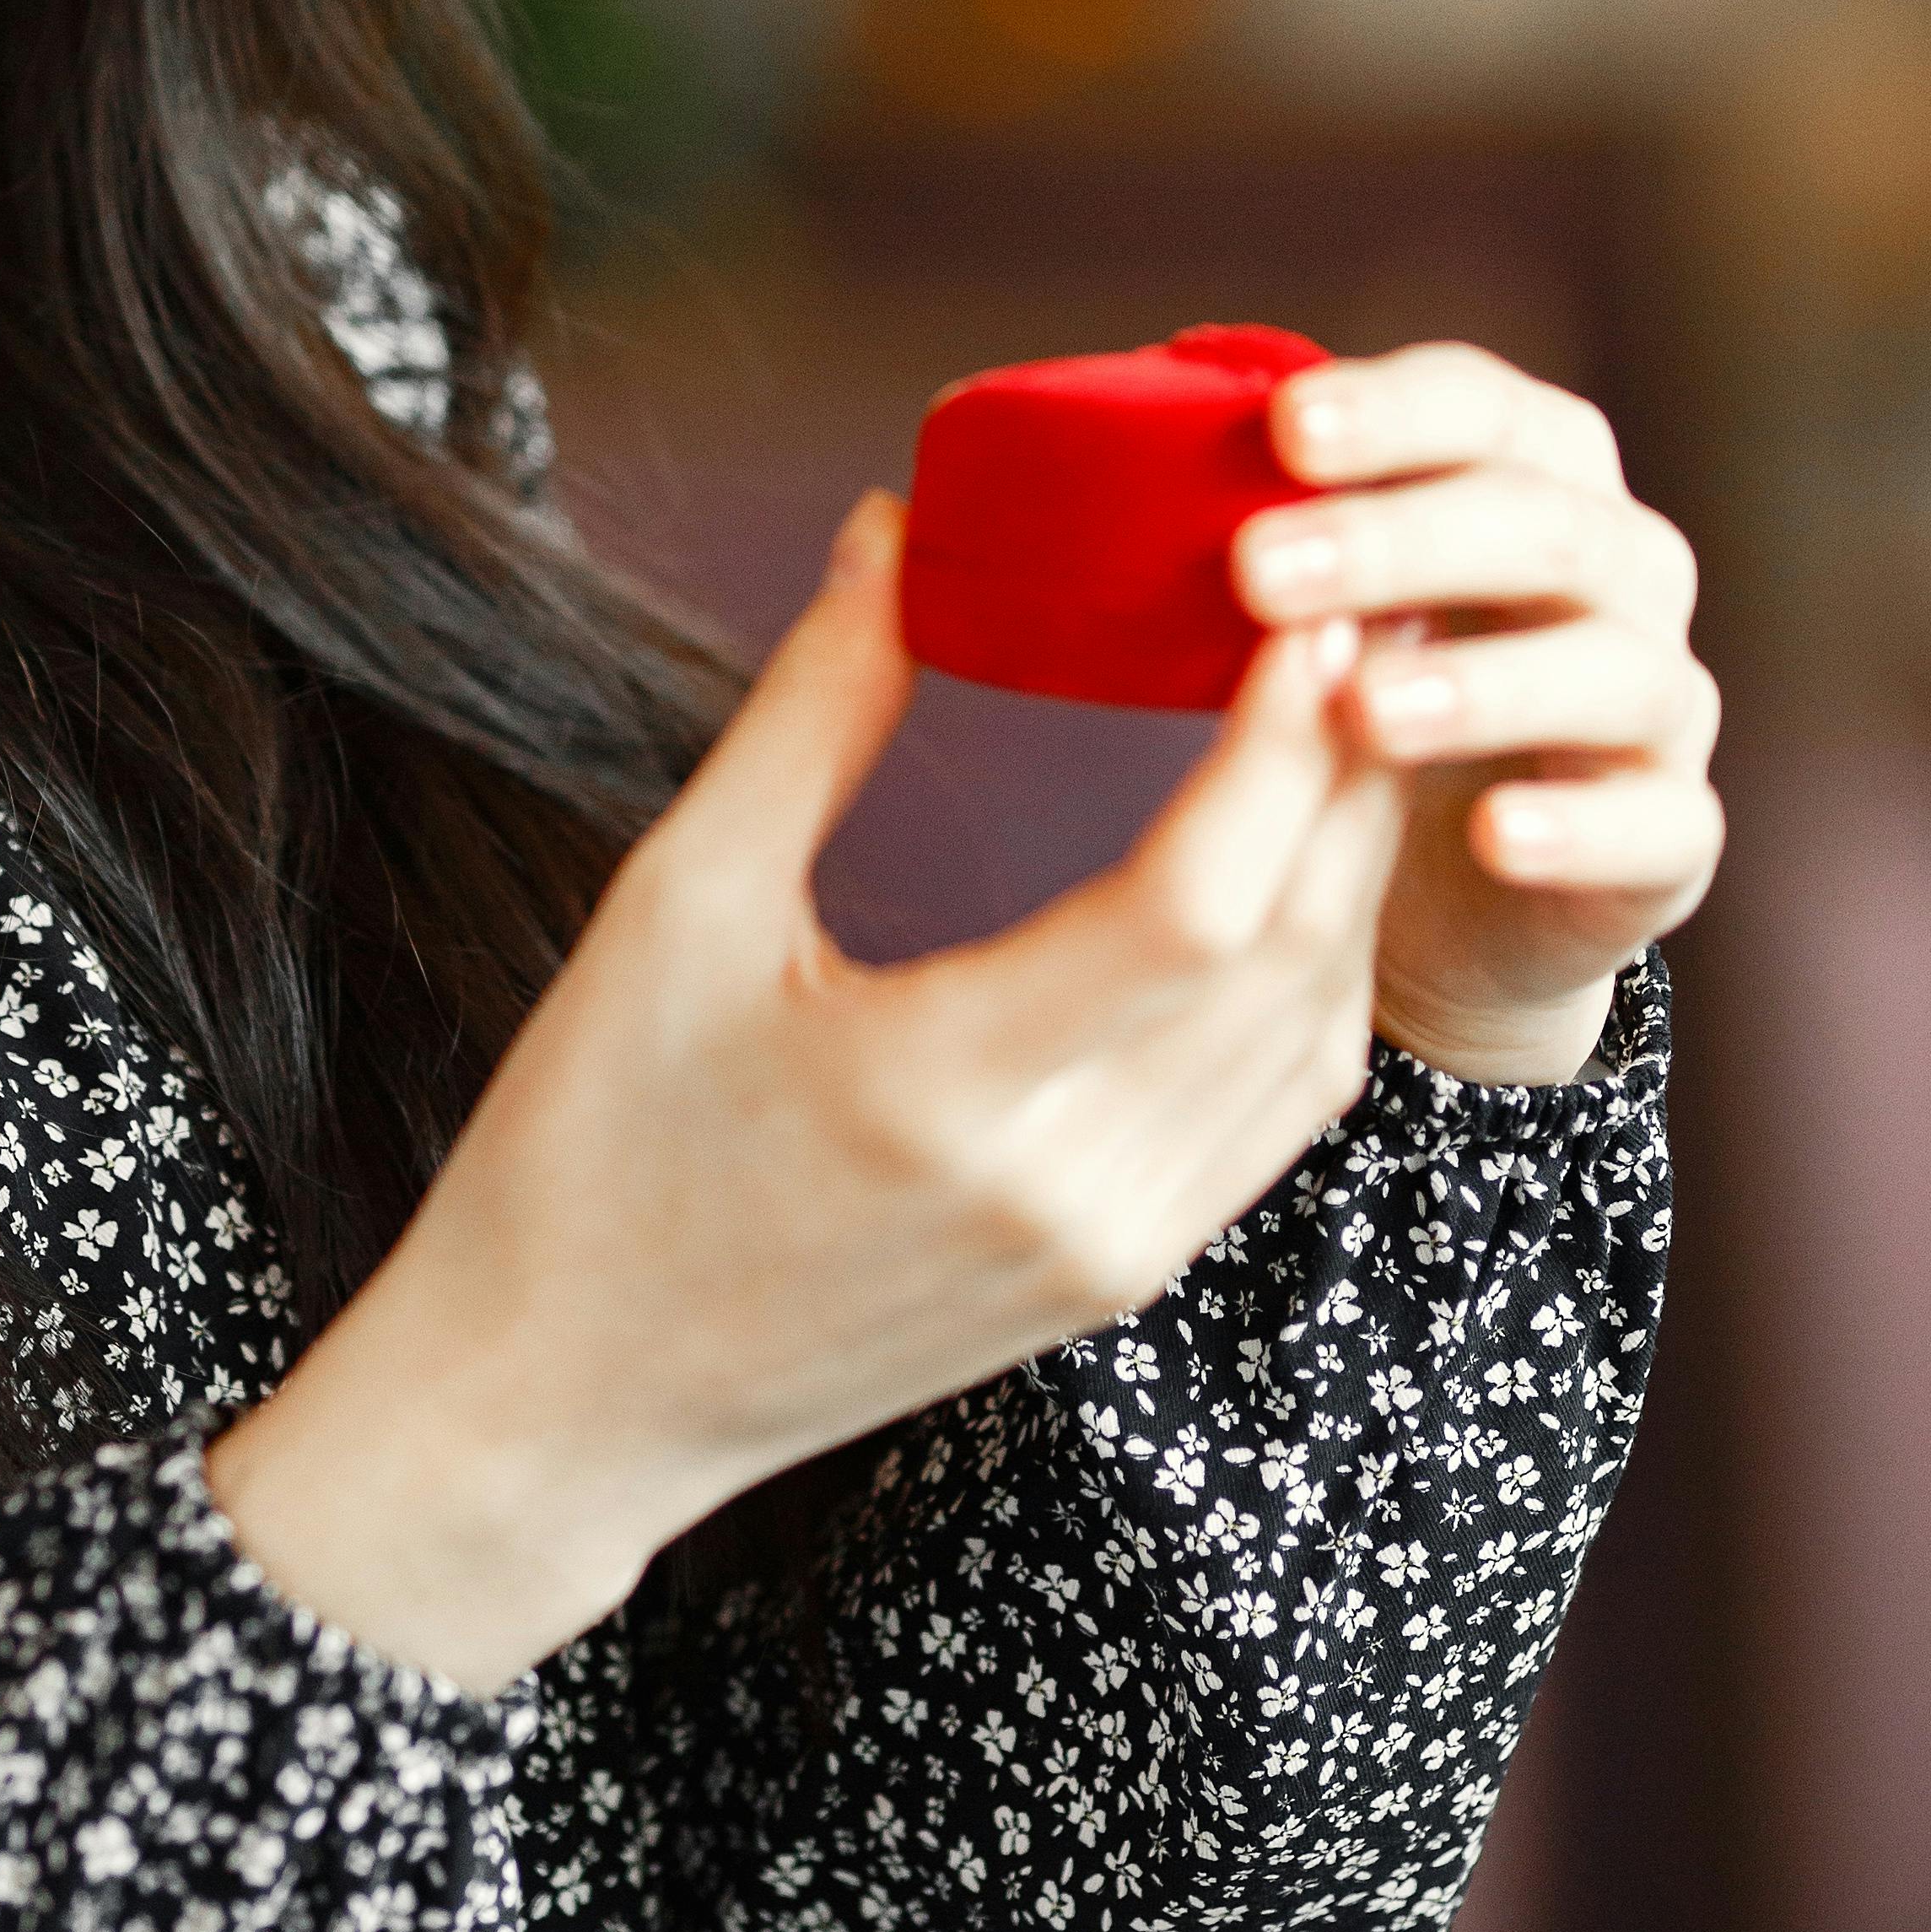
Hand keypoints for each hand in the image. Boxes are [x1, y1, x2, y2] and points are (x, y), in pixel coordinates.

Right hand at [206, 502, 1402, 1691]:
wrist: (564, 1403)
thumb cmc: (590, 1150)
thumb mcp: (674, 904)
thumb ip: (810, 713)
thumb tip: (897, 528)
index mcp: (944, 1091)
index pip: (1192, 904)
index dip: (1275, 747)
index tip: (1302, 607)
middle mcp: (1067, 1189)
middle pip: (1291, 955)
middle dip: (1350, 771)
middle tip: (1366, 608)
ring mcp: (1111, 1249)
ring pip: (1315, 1036)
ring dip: (1351, 870)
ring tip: (1353, 712)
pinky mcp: (1119, 1275)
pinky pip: (1275, 1110)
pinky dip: (1314, 974)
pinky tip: (1297, 869)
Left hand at [1237, 345, 1721, 1089]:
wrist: (1466, 881)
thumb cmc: (1378, 691)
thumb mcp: (1329, 598)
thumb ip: (1279, 521)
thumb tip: (1153, 425)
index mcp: (1541, 475)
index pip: (1483, 409)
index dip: (1392, 412)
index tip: (1283, 429)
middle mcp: (1626, 569)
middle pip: (1542, 525)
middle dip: (1398, 542)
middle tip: (1259, 570)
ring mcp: (1662, 701)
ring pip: (1610, 669)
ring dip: (1483, 683)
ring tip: (1363, 708)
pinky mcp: (1673, 832)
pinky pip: (1655, 824)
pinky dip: (1575, 829)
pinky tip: (1491, 835)